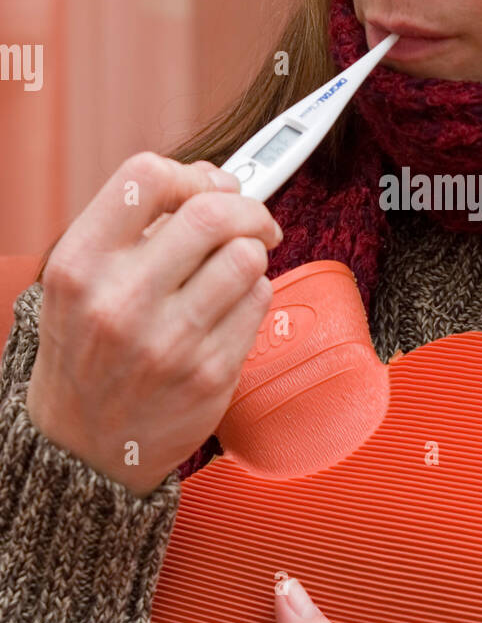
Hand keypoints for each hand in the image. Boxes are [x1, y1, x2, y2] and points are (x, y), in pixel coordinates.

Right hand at [26, 152, 281, 495]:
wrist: (83, 447)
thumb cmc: (88, 350)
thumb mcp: (81, 280)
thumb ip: (138, 223)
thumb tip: (216, 179)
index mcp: (80, 265)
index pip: (146, 177)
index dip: (190, 174)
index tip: (208, 188)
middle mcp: (120, 301)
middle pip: (211, 213)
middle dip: (247, 207)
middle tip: (254, 219)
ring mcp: (169, 341)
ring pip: (247, 257)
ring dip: (251, 254)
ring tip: (232, 271)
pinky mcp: (210, 374)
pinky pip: (260, 301)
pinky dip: (253, 295)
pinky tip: (228, 311)